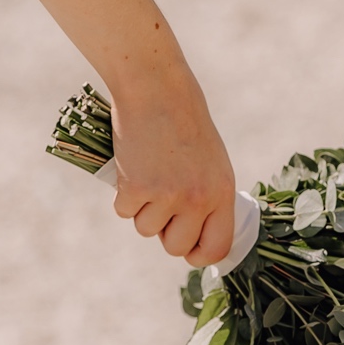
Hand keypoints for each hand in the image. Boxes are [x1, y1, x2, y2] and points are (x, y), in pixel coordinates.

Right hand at [109, 70, 234, 262]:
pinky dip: (122, 194)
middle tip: (160, 204)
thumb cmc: (183, 122)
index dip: (199, 255)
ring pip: (145, 230)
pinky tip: (131, 167)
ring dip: (142, 209)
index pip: (216, 247)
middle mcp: (197, 198)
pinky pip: (124, 212)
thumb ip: (207, 197)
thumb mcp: (211, 161)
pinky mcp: (136, 187)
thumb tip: (191, 233)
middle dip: (164, 232)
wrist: (156, 89)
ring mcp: (166, 195)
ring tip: (147, 174)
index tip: (188, 250)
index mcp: (221, 192)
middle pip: (176, 247)